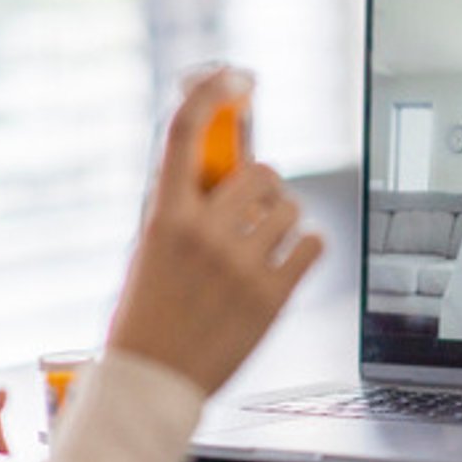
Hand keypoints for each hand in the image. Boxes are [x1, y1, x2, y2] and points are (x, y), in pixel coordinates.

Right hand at [107, 68, 323, 394]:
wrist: (150, 384)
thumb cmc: (148, 314)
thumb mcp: (150, 248)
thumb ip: (184, 205)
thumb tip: (226, 158)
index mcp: (163, 217)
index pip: (185, 133)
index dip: (210, 92)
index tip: (234, 76)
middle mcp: (202, 234)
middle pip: (261, 172)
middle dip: (261, 189)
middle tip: (250, 214)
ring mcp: (239, 265)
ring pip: (290, 208)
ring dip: (281, 221)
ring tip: (259, 249)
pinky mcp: (272, 297)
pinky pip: (312, 243)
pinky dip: (303, 250)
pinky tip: (282, 265)